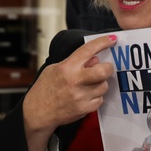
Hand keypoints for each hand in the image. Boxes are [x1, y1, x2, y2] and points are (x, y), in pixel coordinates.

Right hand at [22, 34, 115, 150]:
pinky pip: (100, 100)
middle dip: (108, 68)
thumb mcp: (54, 69)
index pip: (88, 50)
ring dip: (101, 83)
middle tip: (105, 68)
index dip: (103, 42)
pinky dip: (96, 97)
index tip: (112, 38)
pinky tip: (87, 96)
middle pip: (103, 71)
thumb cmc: (45, 89)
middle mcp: (74, 81)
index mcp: (66, 67)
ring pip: (104, 86)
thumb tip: (95, 59)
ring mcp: (80, 96)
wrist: (38, 112)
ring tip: (90, 84)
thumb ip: (75, 62)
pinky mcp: (83, 109)